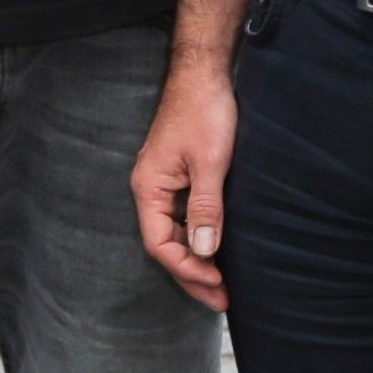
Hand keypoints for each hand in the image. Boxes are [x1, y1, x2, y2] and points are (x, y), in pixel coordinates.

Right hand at [132, 60, 236, 311]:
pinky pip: (185, 217)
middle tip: (223, 300)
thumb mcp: (210, 162)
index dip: (186, 269)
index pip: (159, 244)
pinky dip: (201, 237)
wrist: (205, 72)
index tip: (217, 286)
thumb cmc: (204, 111)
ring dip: (198, 258)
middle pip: (166, 244)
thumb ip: (206, 208)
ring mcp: (166, 183)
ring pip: (176, 232)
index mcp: (149, 187)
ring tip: (224, 284)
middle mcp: (151, 189)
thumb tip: (204, 252)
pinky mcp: (181, 175)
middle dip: (193, 273)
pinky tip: (218, 249)